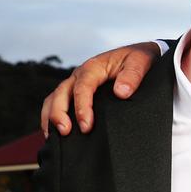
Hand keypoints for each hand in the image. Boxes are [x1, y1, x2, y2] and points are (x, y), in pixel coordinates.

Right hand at [41, 42, 161, 136]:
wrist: (137, 54)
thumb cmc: (138, 59)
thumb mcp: (140, 61)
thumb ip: (132, 75)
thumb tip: (121, 92)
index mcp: (94, 67)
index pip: (82, 87)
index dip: (82, 107)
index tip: (86, 126)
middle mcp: (80, 74)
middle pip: (61, 93)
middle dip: (59, 113)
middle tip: (65, 132)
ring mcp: (76, 83)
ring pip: (54, 98)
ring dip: (51, 116)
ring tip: (54, 137)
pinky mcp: (76, 91)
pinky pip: (57, 103)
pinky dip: (52, 116)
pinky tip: (56, 134)